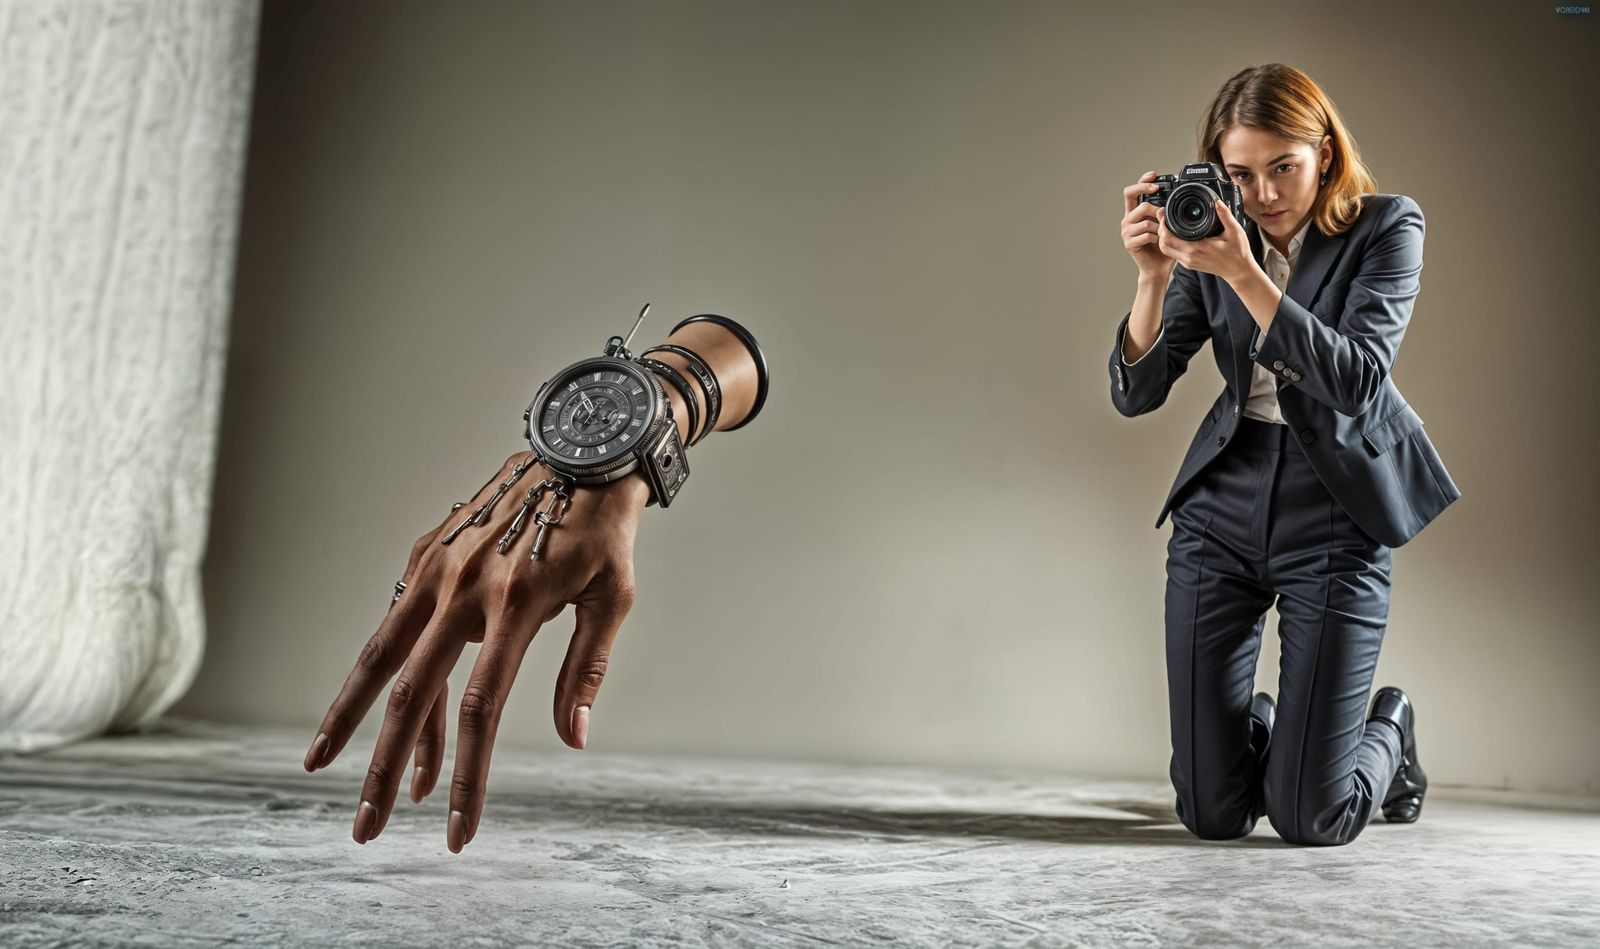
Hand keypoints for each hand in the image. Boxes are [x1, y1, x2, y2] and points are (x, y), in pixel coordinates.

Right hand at [302, 450, 647, 852]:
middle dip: (381, 767)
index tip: (458, 829)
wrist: (578, 448)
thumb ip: (584, 669)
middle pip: (411, 694)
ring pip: (380, 655)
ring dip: (349, 716)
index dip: (469, 777)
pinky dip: (389, 671)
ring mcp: (437, 569)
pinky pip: (400, 625)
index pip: (482, 711)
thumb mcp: (615, 598)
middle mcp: (465, 588)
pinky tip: (386, 714)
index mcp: (517, 604)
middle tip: (364, 828)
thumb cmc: (604, 532)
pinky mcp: (426, 554)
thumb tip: (574, 740)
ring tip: (322, 769)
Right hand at [1121, 171, 1174, 279]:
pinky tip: (1160, 242)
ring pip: (1145, 220)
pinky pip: (1146, 235)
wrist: (1158, 267)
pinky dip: (1156, 238)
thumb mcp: (1165, 224)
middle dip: (1154, 206)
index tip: (1154, 176)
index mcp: (1134, 212)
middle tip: (1164, 213)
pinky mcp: (1129, 243)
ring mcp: (1126, 232)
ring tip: (1164, 233)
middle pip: (1138, 203)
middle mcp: (1128, 220)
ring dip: (1159, 227)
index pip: (1132, 192)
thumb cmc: (1163, 245)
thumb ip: (1164, 211)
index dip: (1142, 182)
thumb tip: (1174, 196)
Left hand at [1155, 200, 1256, 285]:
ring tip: (1168, 224)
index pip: (1168, 238)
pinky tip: (1174, 234)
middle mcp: (1188, 258)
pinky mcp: (1189, 264)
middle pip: (1163, 244)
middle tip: (1164, 217)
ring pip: (1166, 250)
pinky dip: (1170, 243)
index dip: (1163, 225)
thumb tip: (1217, 202)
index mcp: (1196, 249)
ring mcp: (1188, 263)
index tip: (1165, 214)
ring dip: (1163, 238)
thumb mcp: (1234, 231)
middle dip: (1160, 230)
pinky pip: (1173, 253)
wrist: (1239, 271)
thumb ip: (1225, 215)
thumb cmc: (1238, 253)